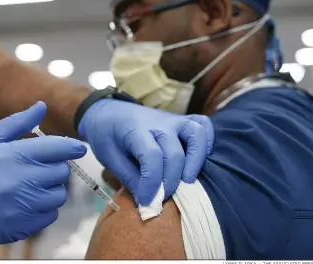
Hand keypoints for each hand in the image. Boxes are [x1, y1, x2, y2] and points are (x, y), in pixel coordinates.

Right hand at [0, 102, 86, 246]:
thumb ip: (17, 122)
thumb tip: (41, 106)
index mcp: (13, 156)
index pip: (58, 148)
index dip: (72, 147)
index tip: (79, 148)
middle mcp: (21, 182)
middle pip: (62, 172)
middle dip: (56, 167)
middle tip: (41, 167)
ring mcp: (22, 207)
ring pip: (59, 196)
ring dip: (52, 189)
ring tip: (33, 185)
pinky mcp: (21, 227)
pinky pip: (50, 216)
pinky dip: (45, 209)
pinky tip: (28, 202)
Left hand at [78, 99, 213, 205]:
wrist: (107, 112)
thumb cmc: (106, 135)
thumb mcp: (109, 158)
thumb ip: (129, 178)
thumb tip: (148, 201)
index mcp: (135, 130)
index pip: (151, 157)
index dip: (151, 183)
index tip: (146, 200)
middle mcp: (158, 122)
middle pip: (174, 152)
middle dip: (170, 181)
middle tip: (162, 197)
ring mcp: (172, 119)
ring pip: (196, 133)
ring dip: (195, 160)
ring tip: (187, 181)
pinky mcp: (181, 120)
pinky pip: (202, 125)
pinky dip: (206, 142)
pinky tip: (198, 160)